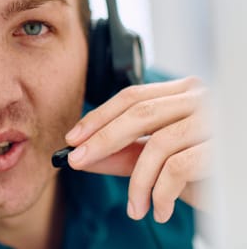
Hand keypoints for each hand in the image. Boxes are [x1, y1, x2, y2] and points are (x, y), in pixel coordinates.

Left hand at [65, 76, 210, 222]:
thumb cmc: (204, 169)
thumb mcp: (159, 159)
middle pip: (139, 113)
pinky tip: (159, 210)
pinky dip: (161, 193)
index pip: (132, 96)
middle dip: (102, 140)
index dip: (99, 117)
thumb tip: (82, 156)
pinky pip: (178, 168)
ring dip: (137, 182)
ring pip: (157, 144)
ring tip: (134, 207)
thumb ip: (124, 154)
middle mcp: (200, 99)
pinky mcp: (223, 147)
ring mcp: (214, 120)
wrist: (239, 189)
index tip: (73, 138)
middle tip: (78, 161)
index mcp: (182, 93)